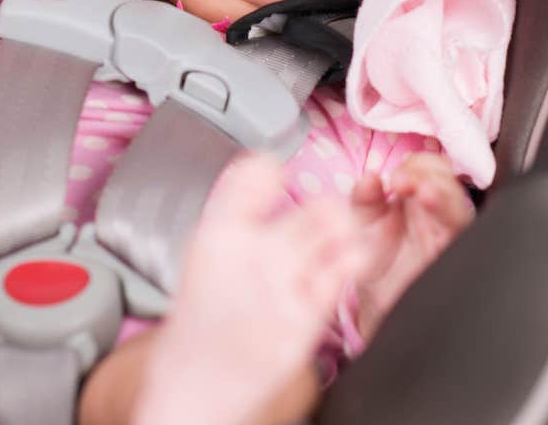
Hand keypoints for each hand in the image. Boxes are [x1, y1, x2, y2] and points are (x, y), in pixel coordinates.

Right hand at [132, 154, 371, 424]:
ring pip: (336, 233)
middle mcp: (251, 255)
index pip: (256, 174)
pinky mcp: (305, 320)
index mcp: (218, 232)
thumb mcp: (207, 246)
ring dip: (346, 227)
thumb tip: (268, 167)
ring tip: (340, 234)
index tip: (275, 174)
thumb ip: (238, 207)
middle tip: (326, 213)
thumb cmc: (206, 309)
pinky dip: (350, 258)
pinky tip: (344, 259)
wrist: (196, 380)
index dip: (270, 170)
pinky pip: (342, 273)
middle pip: (317, 205)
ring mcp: (281, 288)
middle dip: (329, 206)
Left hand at [349, 152, 473, 338]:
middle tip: (403, 184)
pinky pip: (464, 250)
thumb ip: (364, 198)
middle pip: (451, 185)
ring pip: (462, 212)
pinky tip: (437, 235)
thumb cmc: (375, 253)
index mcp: (420, 197)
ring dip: (444, 199)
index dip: (417, 166)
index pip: (432, 169)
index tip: (395, 178)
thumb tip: (370, 178)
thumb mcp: (363, 220)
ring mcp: (449, 241)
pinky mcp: (452, 266)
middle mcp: (440, 216)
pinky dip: (453, 235)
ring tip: (425, 194)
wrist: (378, 302)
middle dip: (430, 178)